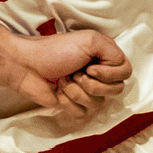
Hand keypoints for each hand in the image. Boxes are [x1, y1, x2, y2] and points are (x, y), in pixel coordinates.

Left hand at [6, 30, 129, 113]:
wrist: (26, 65)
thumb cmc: (55, 50)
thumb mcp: (90, 40)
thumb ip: (113, 52)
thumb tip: (119, 72)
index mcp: (104, 59)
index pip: (125, 73)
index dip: (111, 74)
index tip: (91, 67)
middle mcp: (99, 76)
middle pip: (116, 90)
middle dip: (93, 84)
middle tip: (76, 73)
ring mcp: (87, 92)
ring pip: (99, 103)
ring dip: (77, 91)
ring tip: (64, 80)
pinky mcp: (73, 106)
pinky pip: (83, 113)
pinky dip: (68, 101)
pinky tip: (58, 91)